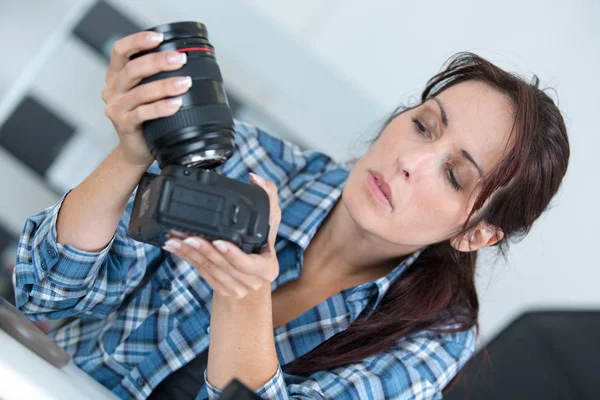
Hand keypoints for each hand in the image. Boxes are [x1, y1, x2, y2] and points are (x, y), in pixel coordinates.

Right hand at [101, 31, 192, 166]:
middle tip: (180, 60)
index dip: (138, 41)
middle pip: (133, 68)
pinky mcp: (123, 124)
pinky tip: (176, 104)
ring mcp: (115, 107)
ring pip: (140, 92)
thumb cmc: (147, 119)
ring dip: (165, 85)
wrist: (136, 149)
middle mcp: (112, 89)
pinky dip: (161, 107)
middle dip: (158, 61)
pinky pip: (143, 113)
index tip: (159, 38)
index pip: (120, 51)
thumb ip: (158, 78)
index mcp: (117, 76)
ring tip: (185, 83)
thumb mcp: (148, 94)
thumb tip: (187, 61)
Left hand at [162, 173, 281, 297]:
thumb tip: (255, 178)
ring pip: (209, 270)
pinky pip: (201, 273)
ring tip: (175, 239)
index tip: (218, 241)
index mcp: (267, 269)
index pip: (249, 264)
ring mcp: (235, 288)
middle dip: (204, 251)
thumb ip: (269, 197)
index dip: (232, 254)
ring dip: (190, 254)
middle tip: (188, 236)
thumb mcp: (270, 221)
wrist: (255, 275)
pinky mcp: (219, 288)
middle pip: (224, 267)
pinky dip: (187, 259)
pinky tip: (176, 248)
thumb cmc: (262, 245)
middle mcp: (252, 282)